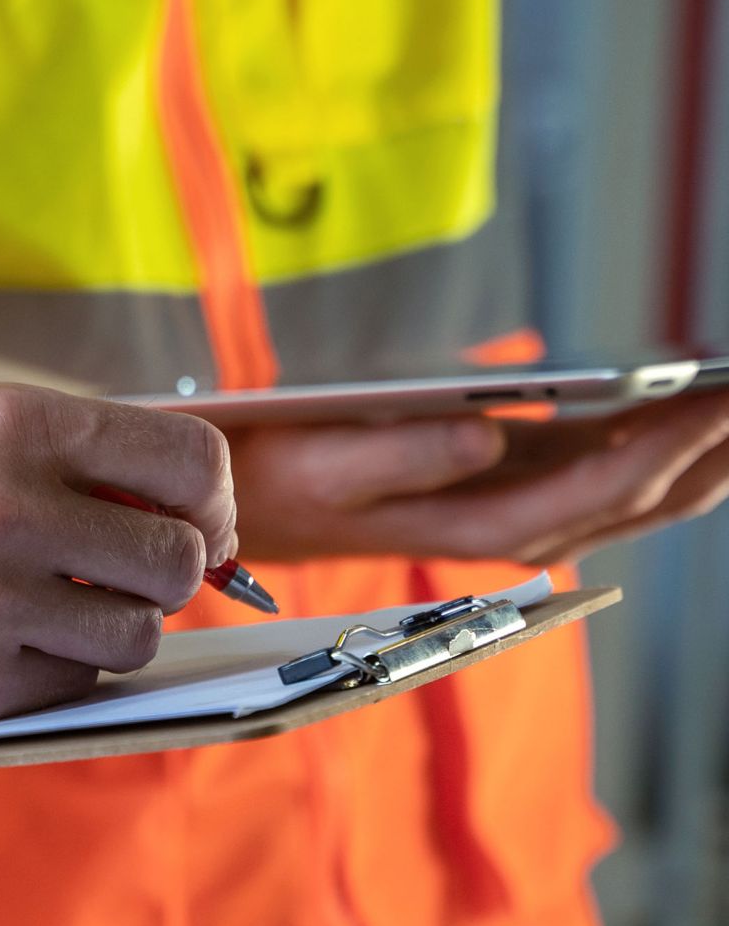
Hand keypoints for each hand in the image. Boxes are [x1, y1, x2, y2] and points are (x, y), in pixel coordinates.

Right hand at [0, 385, 235, 730]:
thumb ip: (57, 467)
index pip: (190, 460)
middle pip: (175, 560)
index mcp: (12, 425)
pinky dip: (48, 679)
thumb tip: (178, 519)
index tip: (192, 528)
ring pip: (133, 637)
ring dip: (104, 636)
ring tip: (37, 620)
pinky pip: (69, 689)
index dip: (209, 503)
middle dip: (158, 580)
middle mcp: (10, 508)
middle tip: (109, 586)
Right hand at [228, 393, 728, 566]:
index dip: (666, 446)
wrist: (244, 513)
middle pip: (644, 499)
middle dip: (713, 450)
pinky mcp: (512, 487)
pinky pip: (612, 479)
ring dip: (704, 456)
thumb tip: (486, 437)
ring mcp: (515, 511)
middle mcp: (507, 529)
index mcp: (471, 525)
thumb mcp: (322, 462)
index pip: (598, 490)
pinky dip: (664, 447)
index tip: (717, 396)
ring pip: (640, 497)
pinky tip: (695, 411)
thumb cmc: (278, 481)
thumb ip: (403, 453)